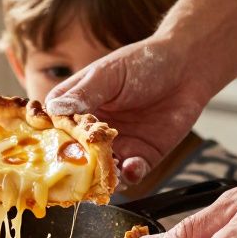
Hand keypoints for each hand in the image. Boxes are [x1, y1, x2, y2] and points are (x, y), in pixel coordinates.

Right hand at [46, 37, 210, 184]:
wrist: (187, 67)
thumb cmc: (143, 62)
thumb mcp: (108, 74)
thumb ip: (84, 93)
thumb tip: (55, 109)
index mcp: (77, 105)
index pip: (54, 126)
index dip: (50, 138)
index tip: (49, 147)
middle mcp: (93, 129)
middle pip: (75, 154)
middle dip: (75, 163)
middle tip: (78, 168)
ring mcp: (117, 144)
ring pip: (101, 169)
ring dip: (101, 175)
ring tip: (106, 172)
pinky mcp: (143, 155)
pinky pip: (131, 173)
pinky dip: (129, 175)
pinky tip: (131, 167)